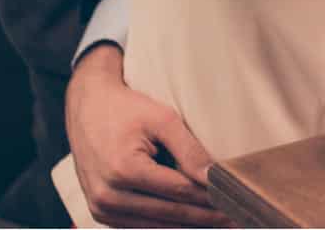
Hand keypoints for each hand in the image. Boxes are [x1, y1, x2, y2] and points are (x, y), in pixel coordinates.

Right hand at [65, 44, 233, 227]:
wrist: (88, 106)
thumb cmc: (127, 108)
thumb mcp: (162, 119)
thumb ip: (189, 150)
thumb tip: (215, 178)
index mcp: (123, 170)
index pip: (178, 192)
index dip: (210, 200)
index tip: (235, 205)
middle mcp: (108, 196)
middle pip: (169, 215)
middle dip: (205, 219)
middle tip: (237, 222)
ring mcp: (101, 208)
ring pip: (156, 227)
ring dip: (188, 227)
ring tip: (220, 225)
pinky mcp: (100, 213)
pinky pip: (140, 227)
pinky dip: (166, 226)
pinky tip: (192, 223)